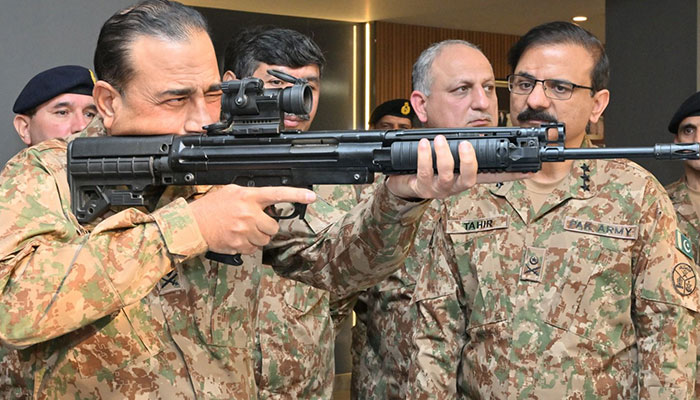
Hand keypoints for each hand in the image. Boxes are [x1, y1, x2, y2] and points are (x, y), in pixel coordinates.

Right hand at [189, 185, 315, 254]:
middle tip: (253, 222)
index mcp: (248, 196)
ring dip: (258, 237)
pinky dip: (249, 246)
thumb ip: (251, 196)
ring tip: (243, 230)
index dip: (296, 195)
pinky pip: (254, 249)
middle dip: (266, 226)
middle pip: (273, 226)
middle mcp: (249, 213)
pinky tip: (238, 238)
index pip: (277, 193)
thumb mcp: (231, 192)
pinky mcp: (240, 244)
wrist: (191, 225)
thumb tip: (267, 203)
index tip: (311, 196)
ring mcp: (245, 230)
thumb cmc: (210, 207)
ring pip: (265, 239)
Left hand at [385, 136, 527, 198]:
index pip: (492, 176)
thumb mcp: (448, 157)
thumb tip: (477, 133)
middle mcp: (456, 185)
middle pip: (470, 178)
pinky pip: (425, 172)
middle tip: (466, 144)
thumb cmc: (428, 166)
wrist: (402, 182)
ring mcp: (439, 188)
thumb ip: (462, 147)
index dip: (511, 175)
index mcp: (466, 176)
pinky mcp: (422, 187)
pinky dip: (424, 156)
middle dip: (470, 161)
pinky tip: (423, 144)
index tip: (528, 170)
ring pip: (447, 174)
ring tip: (438, 139)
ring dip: (443, 155)